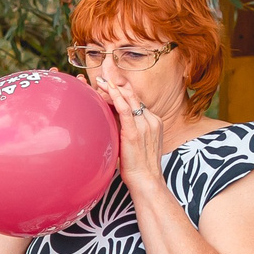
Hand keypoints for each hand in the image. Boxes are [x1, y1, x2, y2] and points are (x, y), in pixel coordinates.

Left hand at [92, 71, 166, 193]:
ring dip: (113, 88)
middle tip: (103, 74)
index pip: (136, 101)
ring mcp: (145, 125)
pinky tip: (107, 90)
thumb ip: (129, 132)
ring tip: (100, 79)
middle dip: (118, 84)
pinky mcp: (134, 132)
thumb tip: (112, 126)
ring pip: (128, 100)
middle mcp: (151, 120)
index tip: (110, 82)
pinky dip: (116, 98)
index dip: (123, 91)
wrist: (147, 180)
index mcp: (153, 122)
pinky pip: (125, 110)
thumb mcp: (137, 144)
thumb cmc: (139, 166)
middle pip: (133, 96)